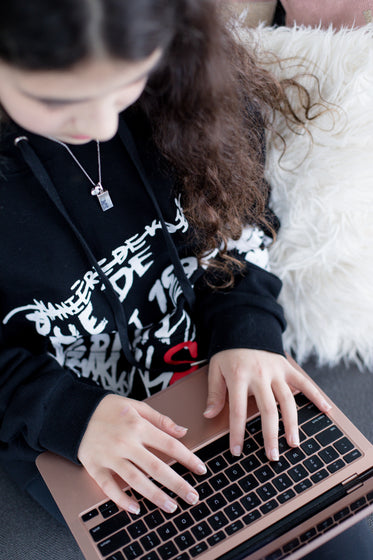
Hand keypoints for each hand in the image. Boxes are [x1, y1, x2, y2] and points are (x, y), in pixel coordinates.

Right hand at [78, 395, 206, 513]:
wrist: (75, 412)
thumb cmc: (108, 409)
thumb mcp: (136, 407)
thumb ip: (161, 419)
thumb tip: (183, 430)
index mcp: (138, 426)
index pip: (169, 445)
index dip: (187, 458)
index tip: (201, 469)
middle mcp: (125, 442)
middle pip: (156, 467)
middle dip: (177, 483)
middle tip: (192, 496)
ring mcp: (109, 456)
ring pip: (135, 480)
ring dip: (155, 495)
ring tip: (171, 506)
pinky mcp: (95, 467)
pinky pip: (109, 487)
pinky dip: (122, 500)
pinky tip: (136, 509)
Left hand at [204, 349, 331, 460]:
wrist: (244, 328)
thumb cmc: (228, 353)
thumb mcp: (215, 370)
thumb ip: (214, 393)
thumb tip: (209, 415)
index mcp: (238, 377)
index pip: (237, 411)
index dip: (237, 433)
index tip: (237, 451)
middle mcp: (259, 375)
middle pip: (267, 409)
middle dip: (270, 435)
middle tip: (272, 456)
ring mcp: (276, 371)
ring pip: (287, 400)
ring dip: (292, 423)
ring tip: (294, 443)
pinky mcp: (287, 367)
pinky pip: (304, 382)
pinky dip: (316, 395)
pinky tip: (326, 410)